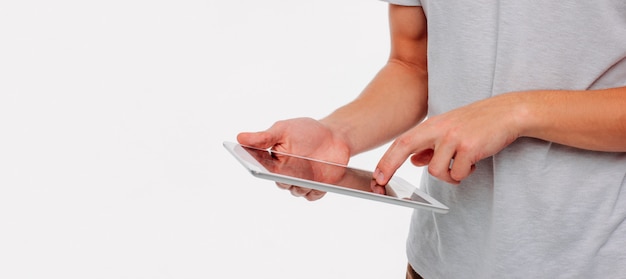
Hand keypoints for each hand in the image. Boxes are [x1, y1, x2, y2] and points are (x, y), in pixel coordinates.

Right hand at [237, 117, 350, 199]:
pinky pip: (312, 195)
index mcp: (274, 161)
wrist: (334, 135)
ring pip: (297, 191)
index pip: (262, 170)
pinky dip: (314, 190)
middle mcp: (286, 174)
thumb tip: (240, 137)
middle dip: (286, 178)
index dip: (260, 171)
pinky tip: (318, 183)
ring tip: (308, 174)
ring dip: (301, 184)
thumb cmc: (306, 131)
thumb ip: (264, 137)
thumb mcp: (284, 130)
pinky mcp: (317, 188)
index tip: (260, 168)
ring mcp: (302, 182)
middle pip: (281, 183)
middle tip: (290, 171)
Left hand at [374, 93, 523, 184]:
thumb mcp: (449, 130)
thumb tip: (413, 161)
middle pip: (405, 147)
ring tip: (462, 165)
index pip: (402, 141)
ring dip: (449, 175)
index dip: (387, 159)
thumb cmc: (477, 123)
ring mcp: (453, 137)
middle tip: (381, 183)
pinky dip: (465, 173)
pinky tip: (475, 162)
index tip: (376, 175)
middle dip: (389, 166)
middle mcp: (439, 129)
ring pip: (437, 171)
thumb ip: (430, 146)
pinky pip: (459, 173)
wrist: (507, 113)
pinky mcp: (469, 147)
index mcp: (431, 125)